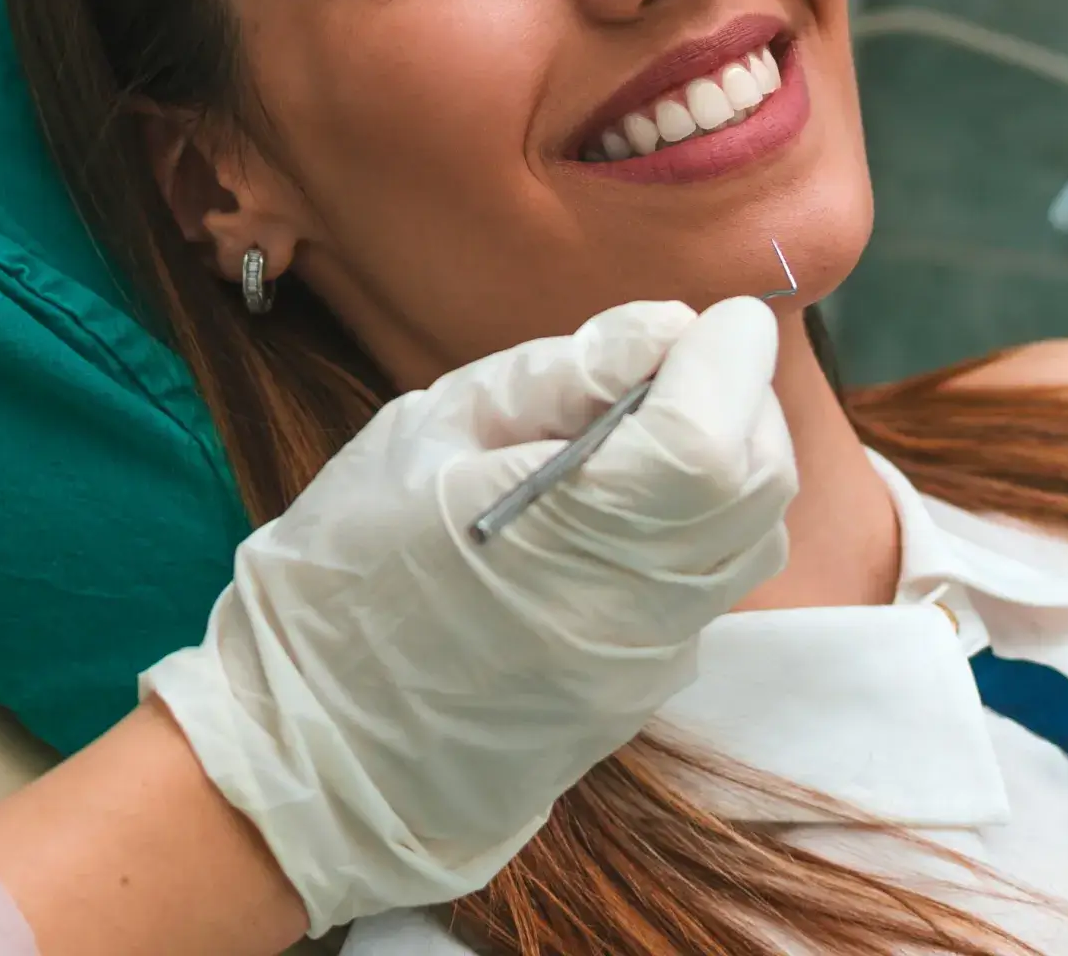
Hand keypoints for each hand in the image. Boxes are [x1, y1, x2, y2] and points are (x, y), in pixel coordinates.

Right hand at [142, 298, 792, 934]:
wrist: (309, 747)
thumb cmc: (344, 568)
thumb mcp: (429, 430)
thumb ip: (558, 375)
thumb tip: (666, 327)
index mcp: (562, 536)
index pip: (709, 438)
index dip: (726, 359)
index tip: (706, 319)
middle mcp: (629, 612)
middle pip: (758, 483)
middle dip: (738, 397)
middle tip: (671, 362)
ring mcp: (645, 666)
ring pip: (753, 537)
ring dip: (729, 459)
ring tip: (643, 429)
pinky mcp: (642, 694)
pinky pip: (711, 585)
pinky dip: (699, 522)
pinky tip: (621, 505)